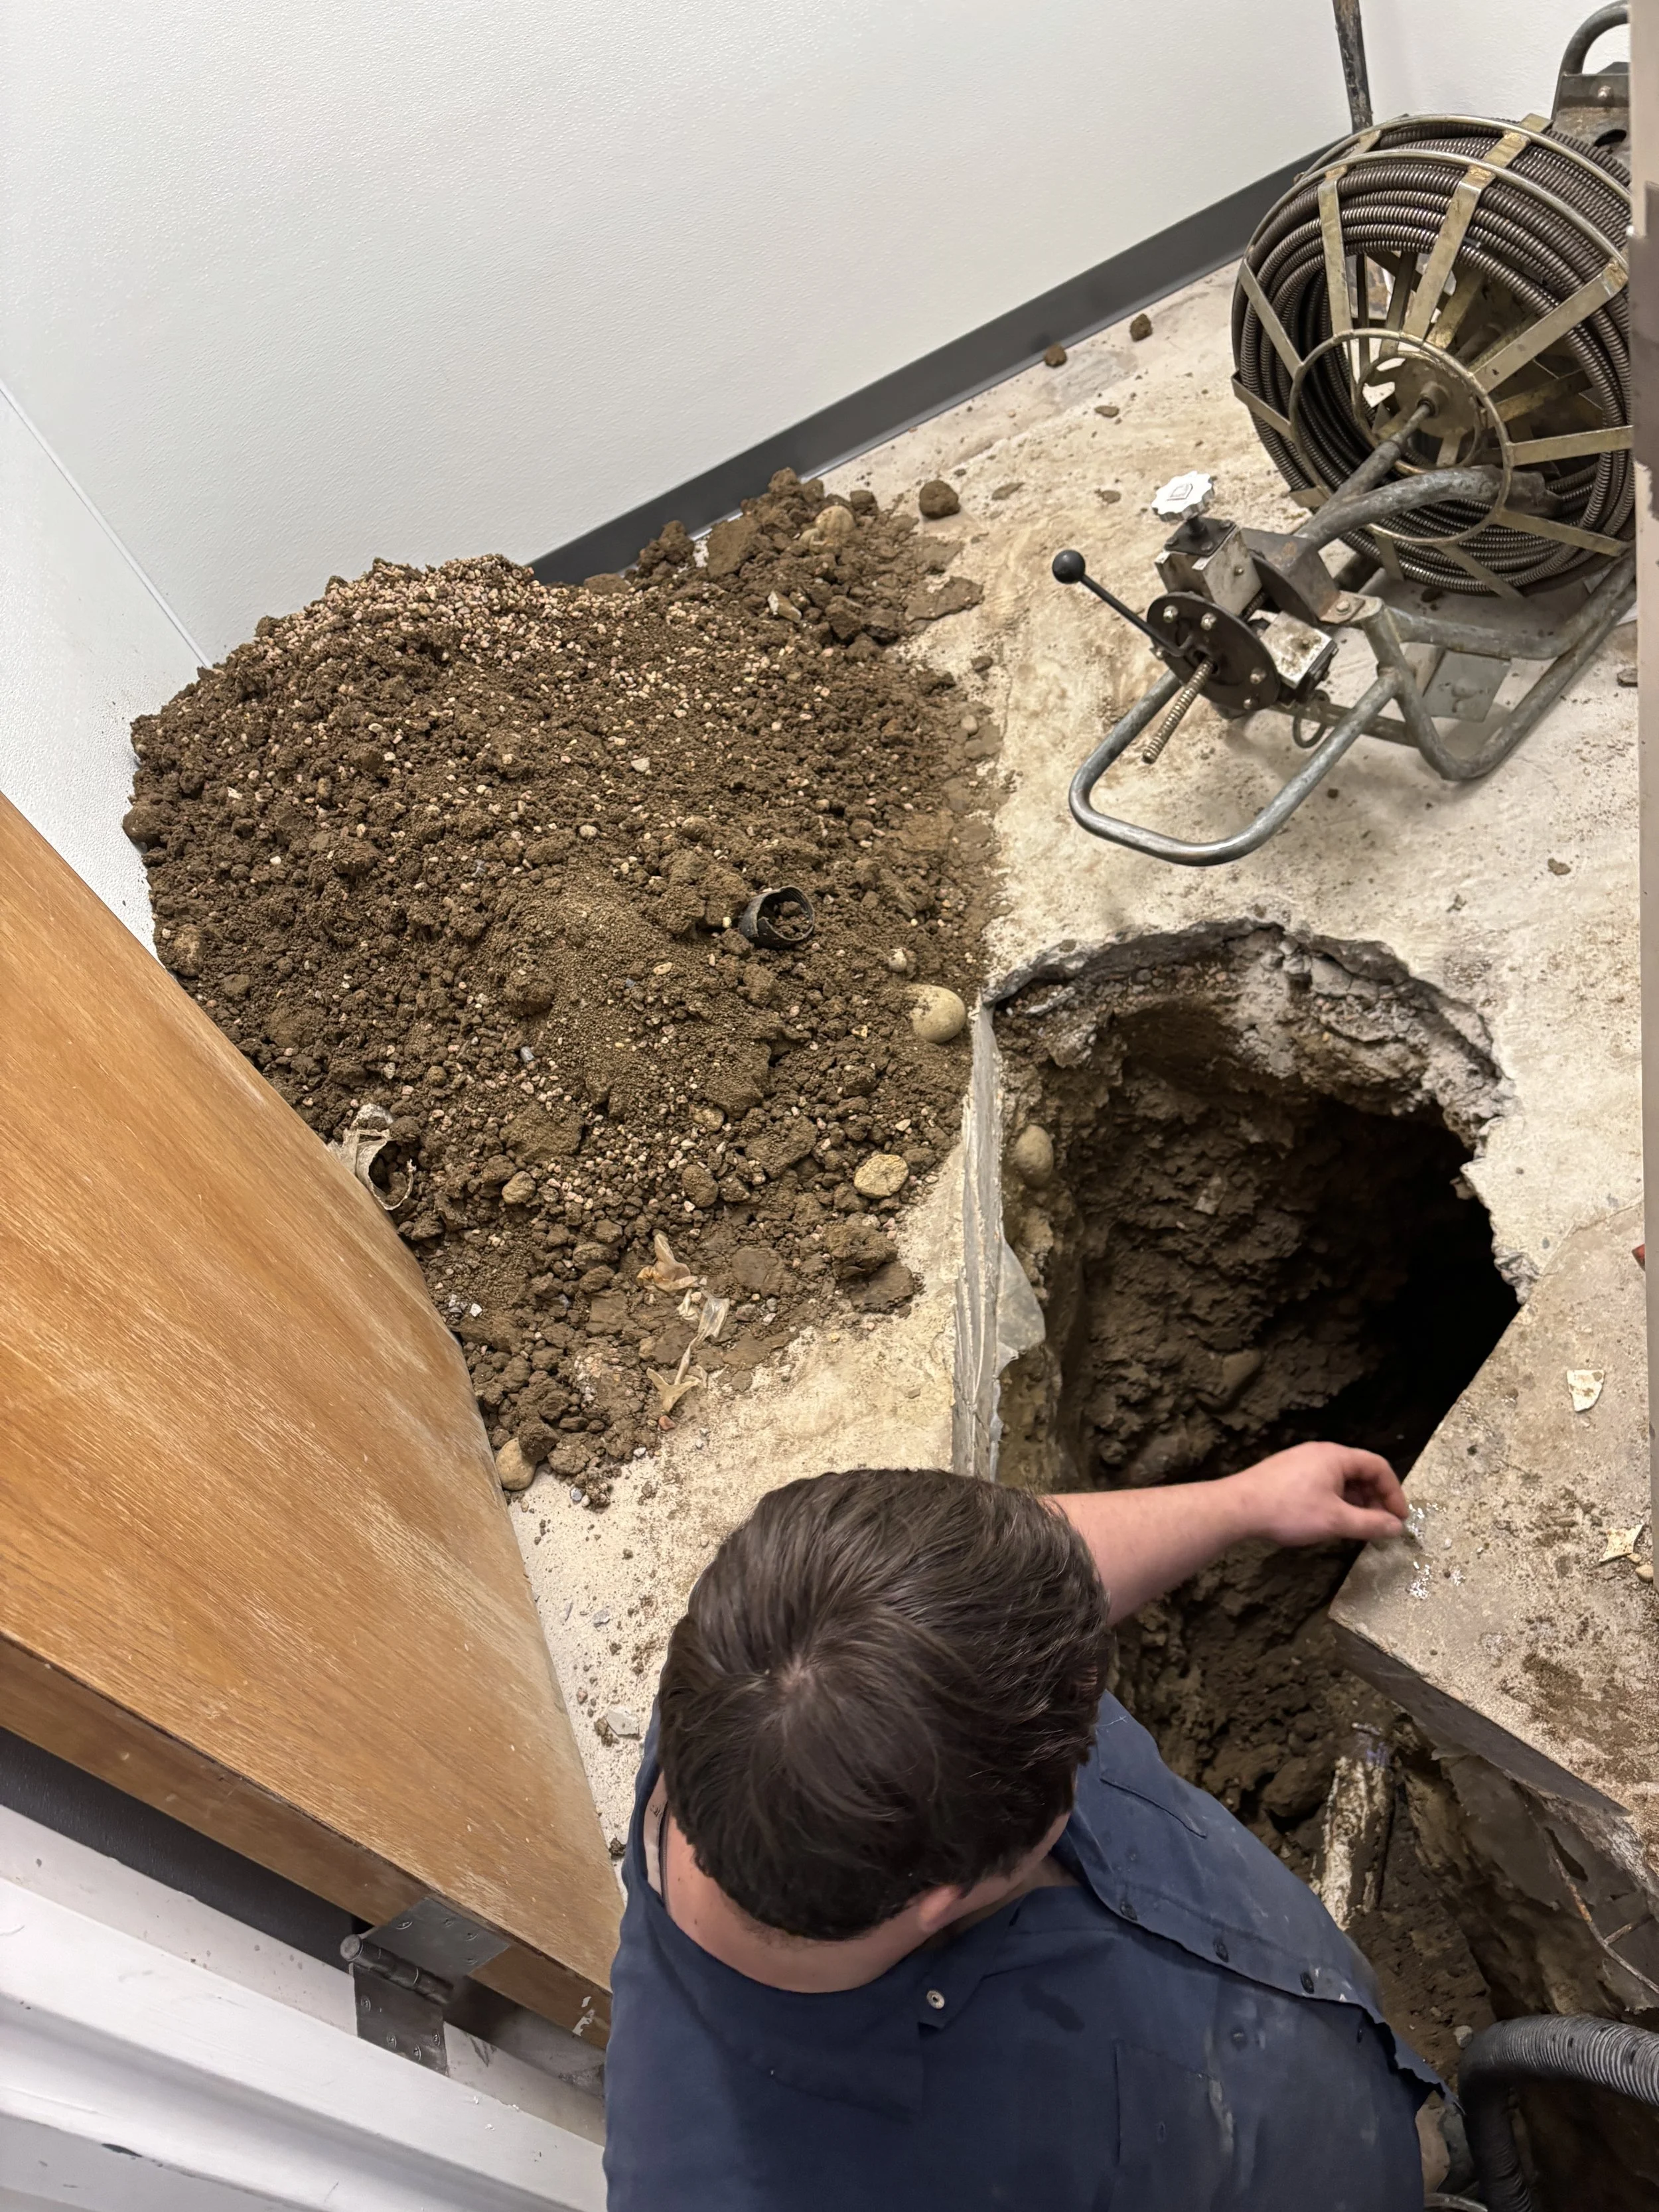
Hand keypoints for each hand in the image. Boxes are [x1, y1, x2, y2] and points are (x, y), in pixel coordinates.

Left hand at [1229, 1441, 1407, 1547]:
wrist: (1237, 1508)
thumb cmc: (1288, 1511)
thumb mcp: (1335, 1521)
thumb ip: (1370, 1524)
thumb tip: (1396, 1527)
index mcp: (1336, 1456)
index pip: (1378, 1466)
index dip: (1394, 1492)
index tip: (1399, 1519)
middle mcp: (1320, 1453)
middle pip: (1360, 1472)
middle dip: (1375, 1499)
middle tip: (1380, 1527)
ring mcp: (1302, 1462)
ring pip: (1341, 1480)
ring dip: (1355, 1502)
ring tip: (1358, 1528)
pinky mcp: (1288, 1474)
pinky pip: (1323, 1484)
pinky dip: (1336, 1501)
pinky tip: (1331, 1521)